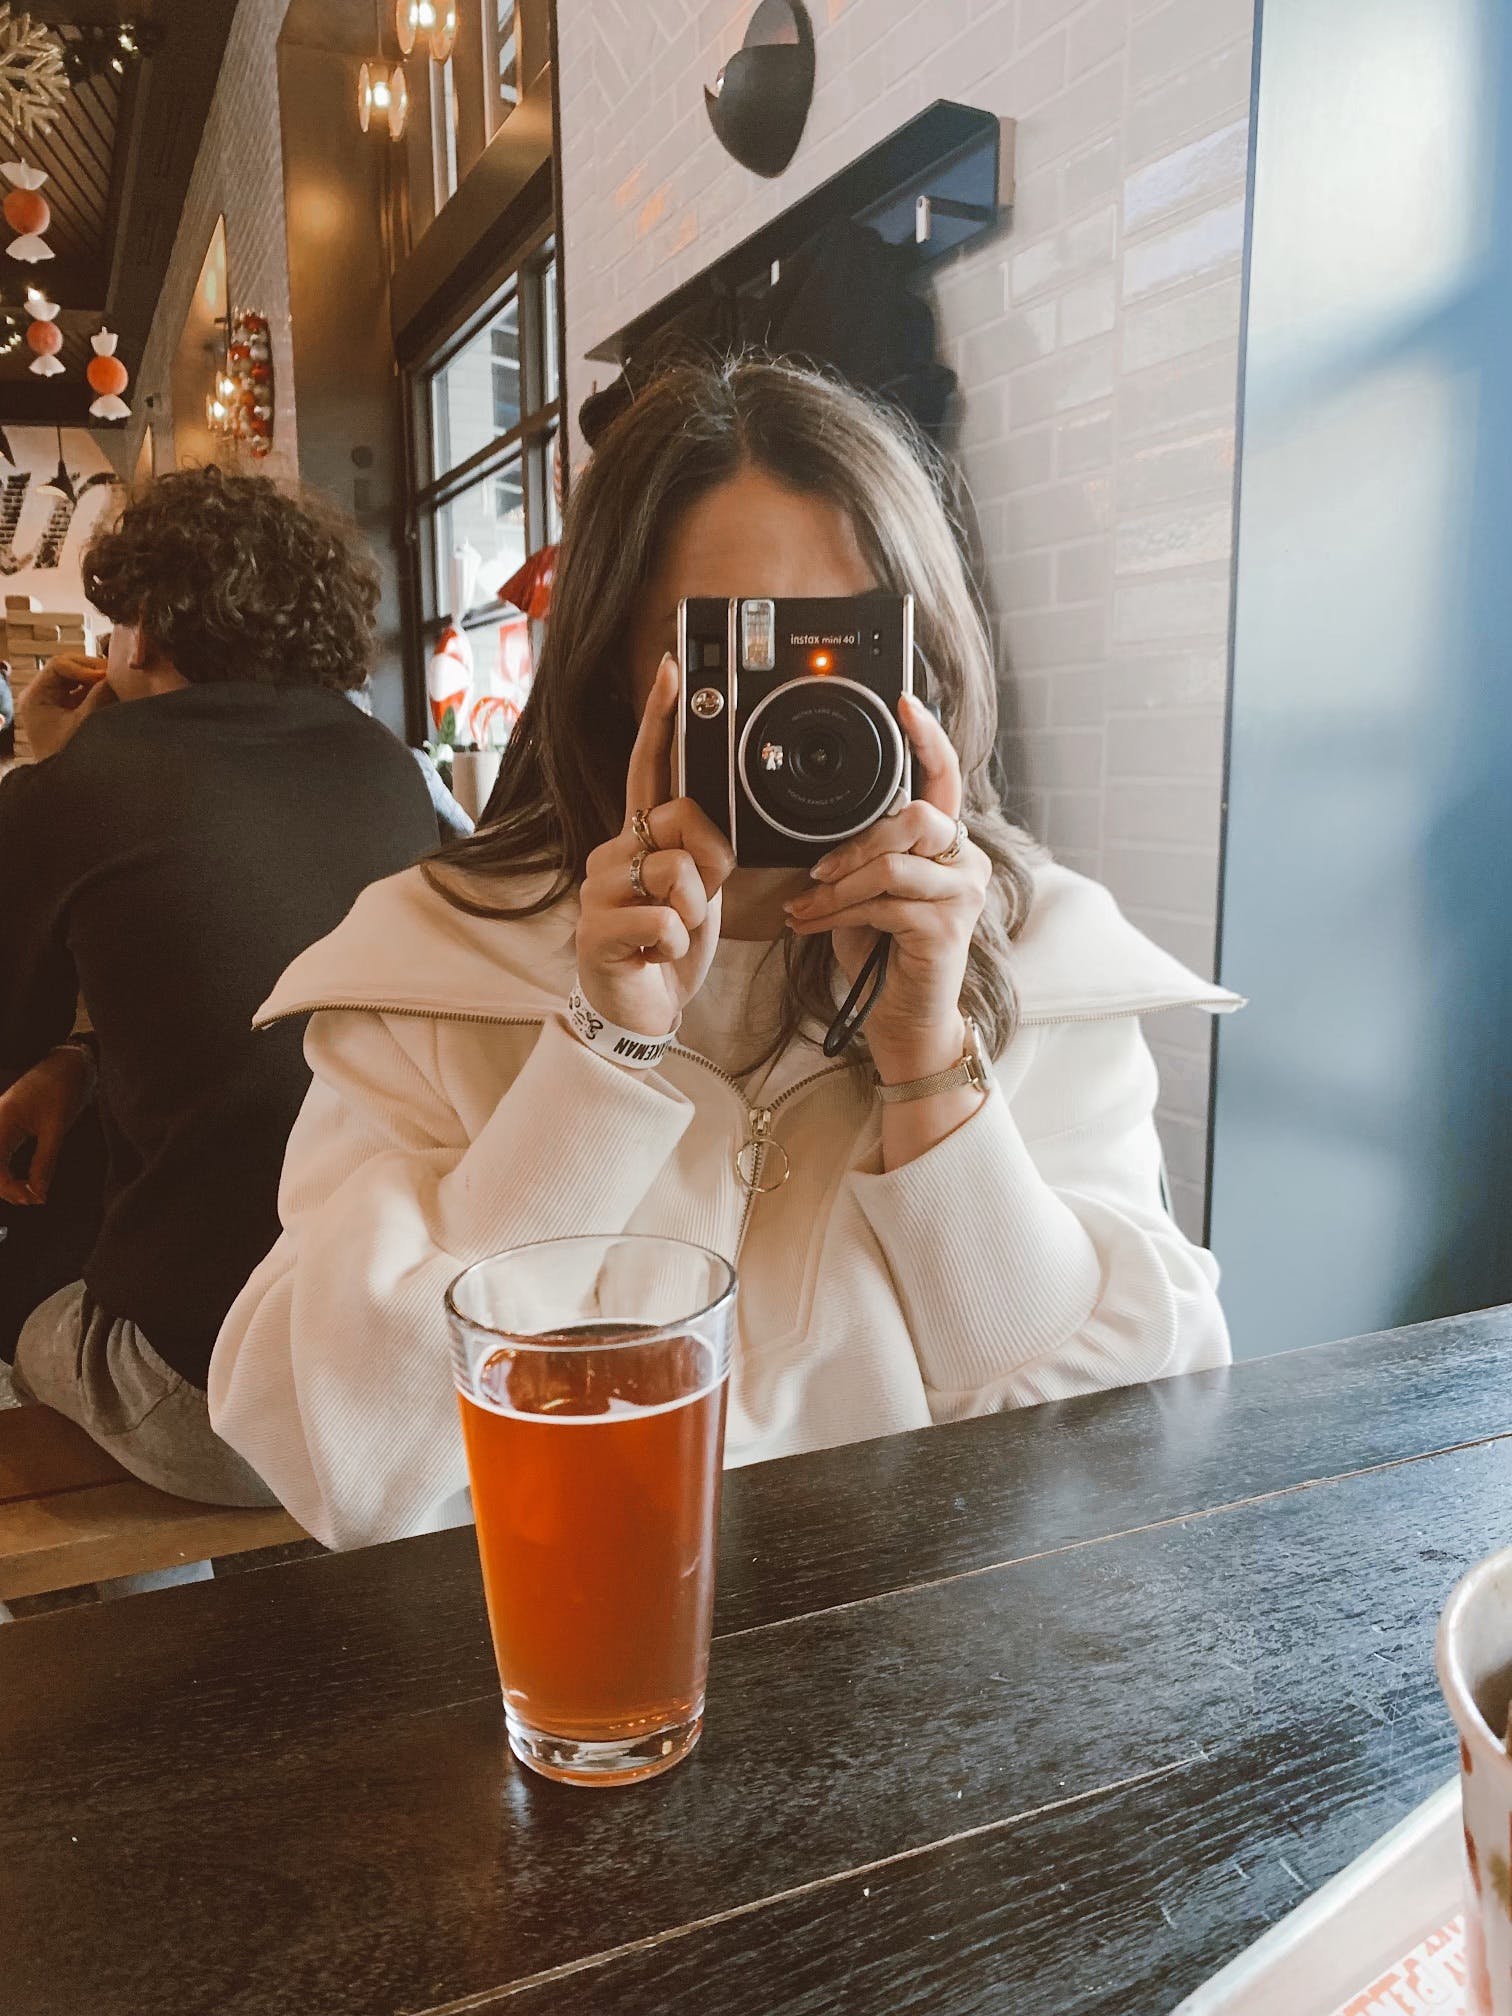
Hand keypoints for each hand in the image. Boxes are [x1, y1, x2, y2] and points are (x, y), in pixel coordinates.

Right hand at [0, 1045, 91, 1205]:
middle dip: (7, 1189)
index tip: (34, 1199)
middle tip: (35, 1200)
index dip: (10, 1188)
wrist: (67, 1064)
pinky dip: (10, 1175)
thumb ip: (46, 1160)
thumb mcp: (57, 1126)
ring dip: (7, 1184)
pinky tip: (27, 1183)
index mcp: (1, 1122)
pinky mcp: (7, 1131)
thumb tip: (39, 1194)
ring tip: (32, 1194)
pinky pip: (0, 1159)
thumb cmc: (62, 1087)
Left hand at [18, 654, 112, 761]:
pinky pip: (82, 690)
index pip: (59, 665)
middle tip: (116, 676)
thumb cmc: (68, 756)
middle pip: (68, 667)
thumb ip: (99, 697)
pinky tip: (113, 692)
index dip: (83, 667)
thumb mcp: (84, 724)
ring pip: (77, 677)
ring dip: (97, 679)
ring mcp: (54, 701)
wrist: (65, 785)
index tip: (104, 678)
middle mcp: (41, 694)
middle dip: (92, 670)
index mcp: (35, 696)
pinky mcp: (66, 709)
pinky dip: (97, 689)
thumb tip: (116, 677)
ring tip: (116, 684)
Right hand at [577, 655, 736, 1038]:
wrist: (640, 1012)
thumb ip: (703, 852)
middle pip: (682, 820)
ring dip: (694, 915)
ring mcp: (598, 890)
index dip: (660, 719)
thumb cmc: (667, 948)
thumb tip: (709, 825)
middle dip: (710, 867)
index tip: (672, 669)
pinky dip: (676, 947)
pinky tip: (655, 956)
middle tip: (693, 905)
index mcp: (637, 837)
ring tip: (669, 935)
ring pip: (677, 873)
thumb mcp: (700, 892)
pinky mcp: (596, 930)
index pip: (648, 768)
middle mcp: (610, 852)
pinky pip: (666, 921)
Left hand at [785, 693, 990, 1082]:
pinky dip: (836, 915)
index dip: (928, 737)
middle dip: (855, 843)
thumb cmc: (881, 952)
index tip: (904, 700)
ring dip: (836, 889)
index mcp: (947, 845)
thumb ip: (862, 852)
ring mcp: (963, 896)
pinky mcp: (946, 929)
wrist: (902, 1018)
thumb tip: (820, 830)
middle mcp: (966, 863)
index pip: (945, 778)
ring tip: (803, 908)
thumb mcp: (867, 889)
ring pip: (890, 865)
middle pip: (912, 817)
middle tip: (818, 873)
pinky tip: (811, 926)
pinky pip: (881, 904)